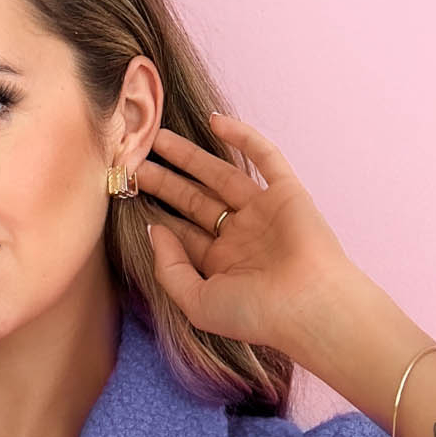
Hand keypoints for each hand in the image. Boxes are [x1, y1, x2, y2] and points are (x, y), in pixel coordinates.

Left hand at [139, 112, 357, 355]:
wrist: (309, 306)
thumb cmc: (255, 314)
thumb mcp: (197, 301)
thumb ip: (169, 269)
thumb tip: (152, 229)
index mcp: (221, 265)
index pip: (182, 232)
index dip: (155, 213)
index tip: (126, 194)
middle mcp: (241, 236)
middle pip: (194, 200)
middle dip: (165, 181)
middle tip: (133, 159)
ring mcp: (263, 213)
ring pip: (220, 175)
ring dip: (190, 156)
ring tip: (157, 136)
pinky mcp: (287, 193)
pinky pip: (264, 157)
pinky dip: (242, 137)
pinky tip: (213, 121)